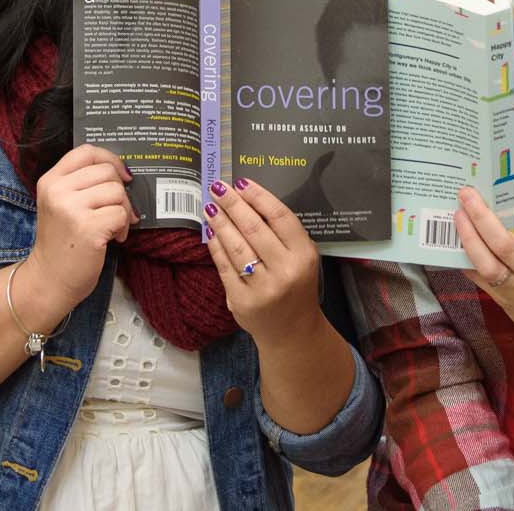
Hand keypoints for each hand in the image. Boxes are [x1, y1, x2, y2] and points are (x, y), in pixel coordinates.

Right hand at [28, 144, 136, 326]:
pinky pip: (121, 214)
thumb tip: (122, 171)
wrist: (49, 279)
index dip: (110, 158)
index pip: (86, 151)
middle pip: (107, 172)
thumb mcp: (60, 204)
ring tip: (112, 227)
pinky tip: (113, 239)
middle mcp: (58, 190)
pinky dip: (123, 227)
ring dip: (123, 211)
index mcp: (50, 180)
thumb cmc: (61, 242)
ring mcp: (71, 209)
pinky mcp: (88, 228)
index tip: (121, 174)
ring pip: (117, 192)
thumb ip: (82, 184)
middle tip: (114, 211)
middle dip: (120, 192)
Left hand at [203, 178, 324, 346]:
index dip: (258, 196)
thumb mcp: (302, 258)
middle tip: (218, 187)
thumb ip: (282, 233)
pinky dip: (215, 246)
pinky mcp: (242, 301)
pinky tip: (210, 232)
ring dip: (220, 222)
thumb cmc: (296, 286)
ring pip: (236, 246)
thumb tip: (248, 201)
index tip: (241, 182)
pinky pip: (224, 266)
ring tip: (210, 206)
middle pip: (254, 228)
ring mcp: (262, 288)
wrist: (292, 331)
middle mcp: (285, 271)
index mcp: (303, 255)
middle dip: (232, 204)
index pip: (279, 216)